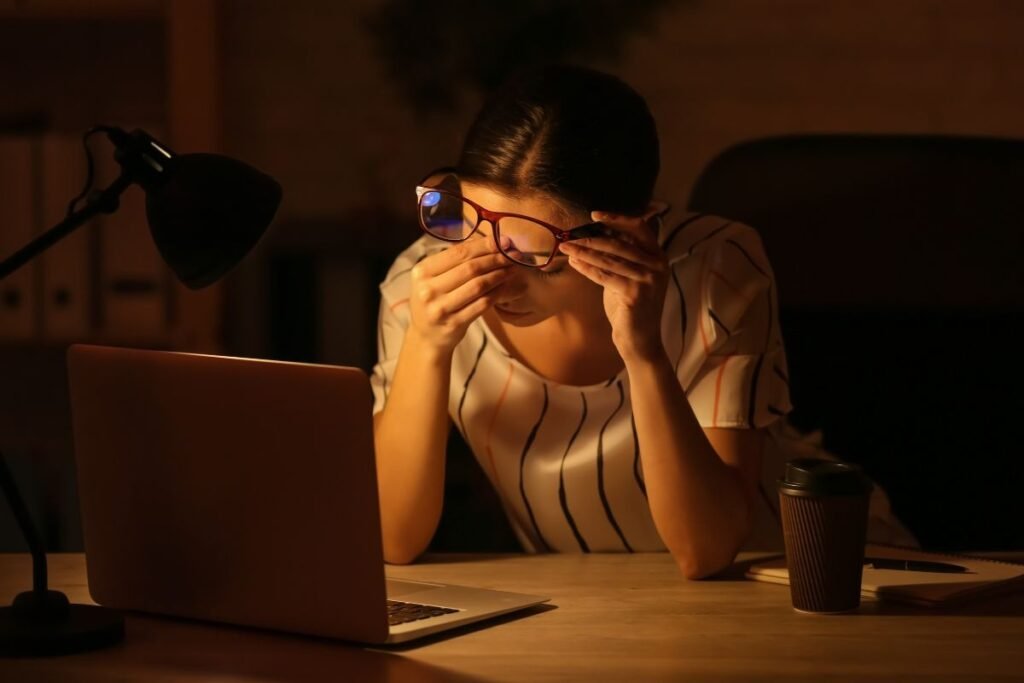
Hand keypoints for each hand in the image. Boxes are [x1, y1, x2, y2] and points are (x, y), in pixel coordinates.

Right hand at [409, 235, 512, 352]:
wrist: (426, 336)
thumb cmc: (435, 300)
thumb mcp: (434, 278)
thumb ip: (454, 260)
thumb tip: (488, 241)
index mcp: (422, 272)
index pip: (458, 253)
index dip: (483, 245)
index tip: (502, 241)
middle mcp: (428, 289)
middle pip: (470, 268)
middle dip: (495, 259)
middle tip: (513, 255)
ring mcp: (441, 308)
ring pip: (478, 286)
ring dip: (499, 275)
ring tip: (512, 269)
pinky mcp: (454, 323)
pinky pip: (482, 304)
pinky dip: (497, 293)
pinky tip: (505, 286)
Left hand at [558, 203, 669, 362]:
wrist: (639, 339)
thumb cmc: (630, 307)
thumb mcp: (628, 276)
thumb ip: (620, 257)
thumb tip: (594, 235)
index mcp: (658, 256)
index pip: (639, 228)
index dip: (617, 218)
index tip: (594, 214)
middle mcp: (657, 265)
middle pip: (619, 243)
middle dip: (590, 239)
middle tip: (568, 237)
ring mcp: (648, 279)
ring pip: (609, 259)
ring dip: (584, 252)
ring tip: (565, 248)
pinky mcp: (635, 293)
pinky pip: (605, 276)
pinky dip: (586, 269)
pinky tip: (573, 263)